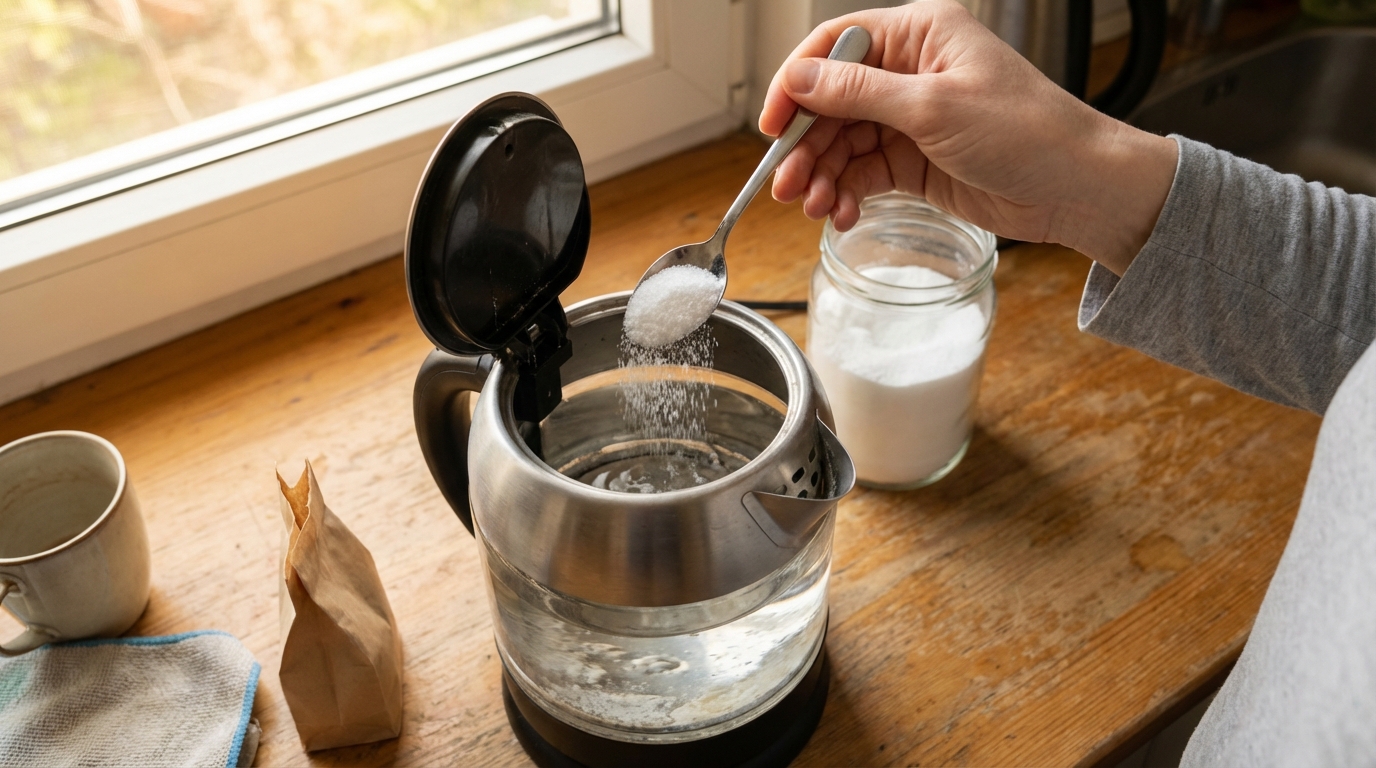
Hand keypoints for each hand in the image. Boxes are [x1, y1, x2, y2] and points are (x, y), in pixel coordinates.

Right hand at [760, 0, 1176, 274]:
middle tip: (787, 183)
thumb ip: (859, 93)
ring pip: (841, 142)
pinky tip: (840, 213)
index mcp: (920, 34)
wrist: (1075, 188)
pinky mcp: (914, 160)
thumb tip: (799, 79)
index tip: (772, 123)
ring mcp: (910, 118)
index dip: (796, 83)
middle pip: (830, 101)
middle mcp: (910, 71)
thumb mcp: (934, 106)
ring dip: (821, 175)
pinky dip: (845, 193)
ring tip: (813, 206)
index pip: (836, 46)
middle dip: (805, 144)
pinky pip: (861, 173)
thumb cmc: (1027, 131)